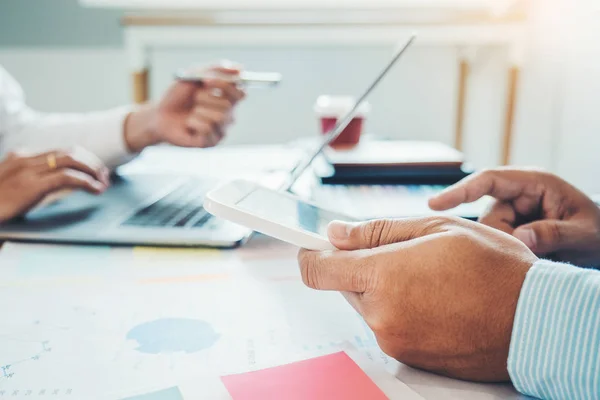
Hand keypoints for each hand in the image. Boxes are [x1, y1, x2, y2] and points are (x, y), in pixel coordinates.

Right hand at [0, 148, 108, 221]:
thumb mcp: (12, 188)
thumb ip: (31, 182)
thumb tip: (55, 184)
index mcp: (21, 157)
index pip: (61, 150)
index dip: (83, 159)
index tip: (96, 171)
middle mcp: (26, 159)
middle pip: (70, 152)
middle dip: (92, 163)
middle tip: (105, 177)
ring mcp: (28, 171)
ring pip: (72, 161)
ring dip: (93, 171)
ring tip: (103, 184)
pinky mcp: (31, 185)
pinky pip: (68, 178)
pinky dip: (87, 182)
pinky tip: (95, 190)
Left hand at [124, 64, 245, 151]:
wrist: (159, 114)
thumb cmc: (178, 97)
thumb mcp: (195, 76)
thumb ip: (216, 69)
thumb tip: (240, 68)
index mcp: (227, 99)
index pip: (240, 92)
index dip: (226, 85)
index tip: (206, 80)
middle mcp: (228, 116)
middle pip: (228, 105)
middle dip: (205, 98)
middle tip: (194, 99)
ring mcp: (220, 130)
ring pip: (218, 118)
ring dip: (199, 111)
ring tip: (191, 113)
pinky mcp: (210, 142)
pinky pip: (207, 129)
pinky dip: (194, 123)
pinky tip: (189, 125)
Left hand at [298, 217, 537, 381]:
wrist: (536, 320)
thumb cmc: (494, 268)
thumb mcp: (436, 228)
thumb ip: (378, 231)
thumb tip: (336, 233)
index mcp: (383, 276)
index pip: (317, 270)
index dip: (311, 254)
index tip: (315, 245)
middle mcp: (381, 314)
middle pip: (345, 286)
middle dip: (362, 268)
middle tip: (401, 256)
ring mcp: (395, 340)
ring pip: (368, 306)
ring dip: (385, 290)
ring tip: (429, 279)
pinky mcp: (409, 357)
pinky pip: (389, 327)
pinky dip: (401, 311)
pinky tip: (435, 301)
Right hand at [429, 168, 599, 266]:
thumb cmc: (598, 233)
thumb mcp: (584, 233)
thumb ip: (553, 234)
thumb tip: (519, 239)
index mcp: (534, 183)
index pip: (488, 180)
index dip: (460, 191)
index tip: (434, 204)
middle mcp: (518, 196)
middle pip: (488, 218)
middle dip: (504, 240)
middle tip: (536, 255)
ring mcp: (513, 213)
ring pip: (490, 236)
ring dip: (509, 251)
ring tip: (543, 257)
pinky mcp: (510, 230)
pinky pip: (496, 245)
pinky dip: (510, 256)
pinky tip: (533, 259)